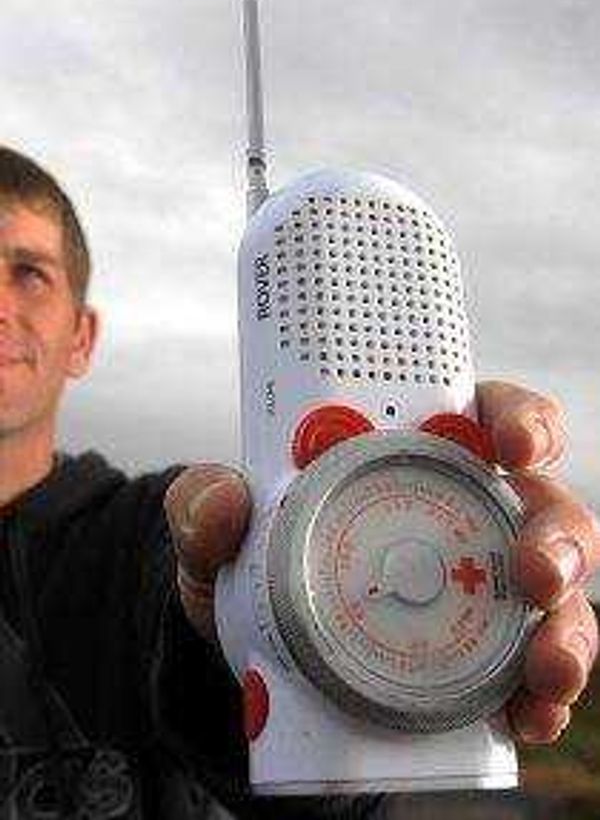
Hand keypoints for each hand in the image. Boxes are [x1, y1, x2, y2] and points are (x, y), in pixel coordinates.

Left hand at [164, 381, 599, 744]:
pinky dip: (541, 699)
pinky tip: (529, 719)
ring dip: (568, 628)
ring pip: (561, 594)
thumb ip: (206, 504)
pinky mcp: (483, 660)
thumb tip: (221, 500)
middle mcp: (470, 513)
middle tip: (536, 573)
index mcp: (422, 452)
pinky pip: (533, 675)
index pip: (494, 415)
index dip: (523, 418)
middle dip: (559, 535)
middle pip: (547, 505)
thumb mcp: (219, 525)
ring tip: (546, 671)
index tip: (511, 442)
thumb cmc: (251, 555)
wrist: (246, 651)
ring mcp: (485, 588)